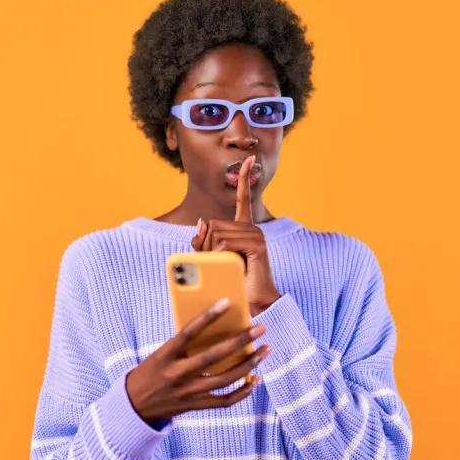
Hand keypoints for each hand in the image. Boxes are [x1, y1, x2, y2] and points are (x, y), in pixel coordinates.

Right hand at [126, 297, 270, 423]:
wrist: (135, 406)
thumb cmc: (150, 372)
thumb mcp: (159, 354)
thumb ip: (182, 344)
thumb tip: (211, 326)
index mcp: (165, 355)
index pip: (189, 332)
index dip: (208, 317)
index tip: (228, 302)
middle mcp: (178, 374)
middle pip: (214, 357)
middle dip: (241, 341)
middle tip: (261, 328)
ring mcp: (189, 392)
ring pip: (225, 379)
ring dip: (248, 365)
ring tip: (264, 351)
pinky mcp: (197, 406)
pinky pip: (225, 401)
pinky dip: (243, 391)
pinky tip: (255, 379)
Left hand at [192, 155, 281, 315]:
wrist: (252, 302)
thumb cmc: (232, 281)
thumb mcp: (212, 259)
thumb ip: (204, 241)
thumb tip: (202, 221)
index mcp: (245, 228)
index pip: (243, 199)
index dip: (244, 178)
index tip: (249, 157)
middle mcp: (253, 228)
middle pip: (213, 224)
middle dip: (207, 246)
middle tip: (220, 264)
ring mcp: (256, 236)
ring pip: (216, 234)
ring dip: (213, 254)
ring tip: (228, 268)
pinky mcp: (257, 246)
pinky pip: (225, 244)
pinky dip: (220, 257)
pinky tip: (233, 267)